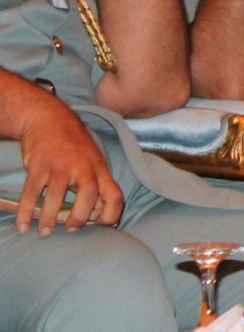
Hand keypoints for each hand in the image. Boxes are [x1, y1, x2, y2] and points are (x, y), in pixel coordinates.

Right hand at [16, 95, 121, 233]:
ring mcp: (60, 165)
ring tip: (44, 231)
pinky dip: (26, 212)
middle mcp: (82, 167)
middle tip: (70, 229)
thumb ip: (97, 184)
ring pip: (56, 196)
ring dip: (49, 218)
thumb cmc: (73, 144)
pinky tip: (22, 225)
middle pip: (89, 195)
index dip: (111, 215)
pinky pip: (31, 193)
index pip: (115, 195)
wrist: (49, 118)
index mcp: (99, 169)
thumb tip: (101, 211)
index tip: (99, 227)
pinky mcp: (39, 165)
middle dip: (79, 217)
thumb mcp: (93, 161)